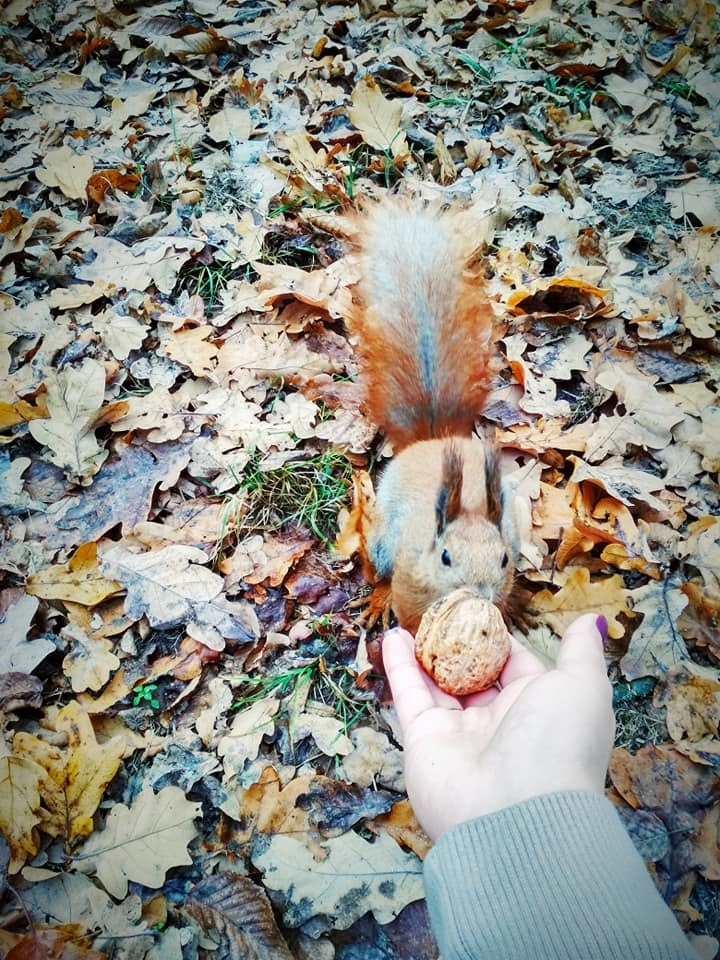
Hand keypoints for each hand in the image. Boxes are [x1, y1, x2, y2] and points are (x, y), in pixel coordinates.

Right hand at [382, 614, 614, 840]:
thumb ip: (581, 652)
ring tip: (416, 619)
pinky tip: (393, 636)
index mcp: (538, 708)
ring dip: (426, 651)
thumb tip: (593, 622)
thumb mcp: (582, 686)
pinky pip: (410, 695)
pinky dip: (399, 665)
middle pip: (475, 675)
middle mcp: (499, 722)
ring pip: (438, 683)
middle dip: (461, 645)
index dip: (501, 639)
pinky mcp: (424, 740)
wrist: (517, 813)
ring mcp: (459, 733)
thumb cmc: (558, 743)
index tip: (483, 612)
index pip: (516, 666)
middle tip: (446, 612)